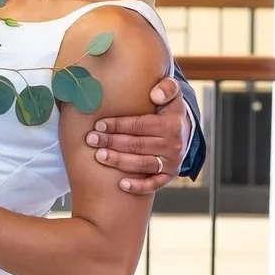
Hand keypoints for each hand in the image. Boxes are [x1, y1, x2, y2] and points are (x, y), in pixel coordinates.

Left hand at [87, 77, 189, 195]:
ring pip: (142, 164)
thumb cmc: (168, 109)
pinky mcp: (169, 176)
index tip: (99, 124)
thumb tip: (154, 95)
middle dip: (112, 142)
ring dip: (119, 161)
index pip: (140, 125)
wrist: (183, 130)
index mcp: (172, 124)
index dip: (118, 125)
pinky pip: (154, 184)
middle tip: (91, 139)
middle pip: (137, 144)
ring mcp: (172, 162)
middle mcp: (174, 145)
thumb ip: (166, 87)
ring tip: (99, 156)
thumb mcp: (172, 94)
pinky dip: (139, 187)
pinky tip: (121, 185)